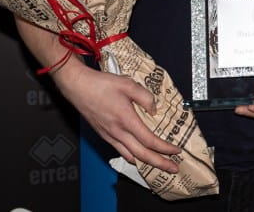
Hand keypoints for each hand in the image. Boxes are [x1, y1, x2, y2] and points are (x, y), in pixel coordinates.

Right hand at [14, 16, 181, 173]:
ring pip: (130, 156)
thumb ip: (145, 96)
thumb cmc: (101, 84)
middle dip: (160, 163)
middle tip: (173, 169)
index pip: (149, 141)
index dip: (165, 148)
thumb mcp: (127, 84)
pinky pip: (120, 151)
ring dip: (146, 163)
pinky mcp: (103, 134)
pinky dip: (133, 157)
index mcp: (126, 120)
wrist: (78, 86)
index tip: (176, 150)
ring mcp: (109, 135)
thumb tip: (154, 108)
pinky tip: (137, 155)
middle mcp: (118, 132)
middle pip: (142, 155)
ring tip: (158, 164)